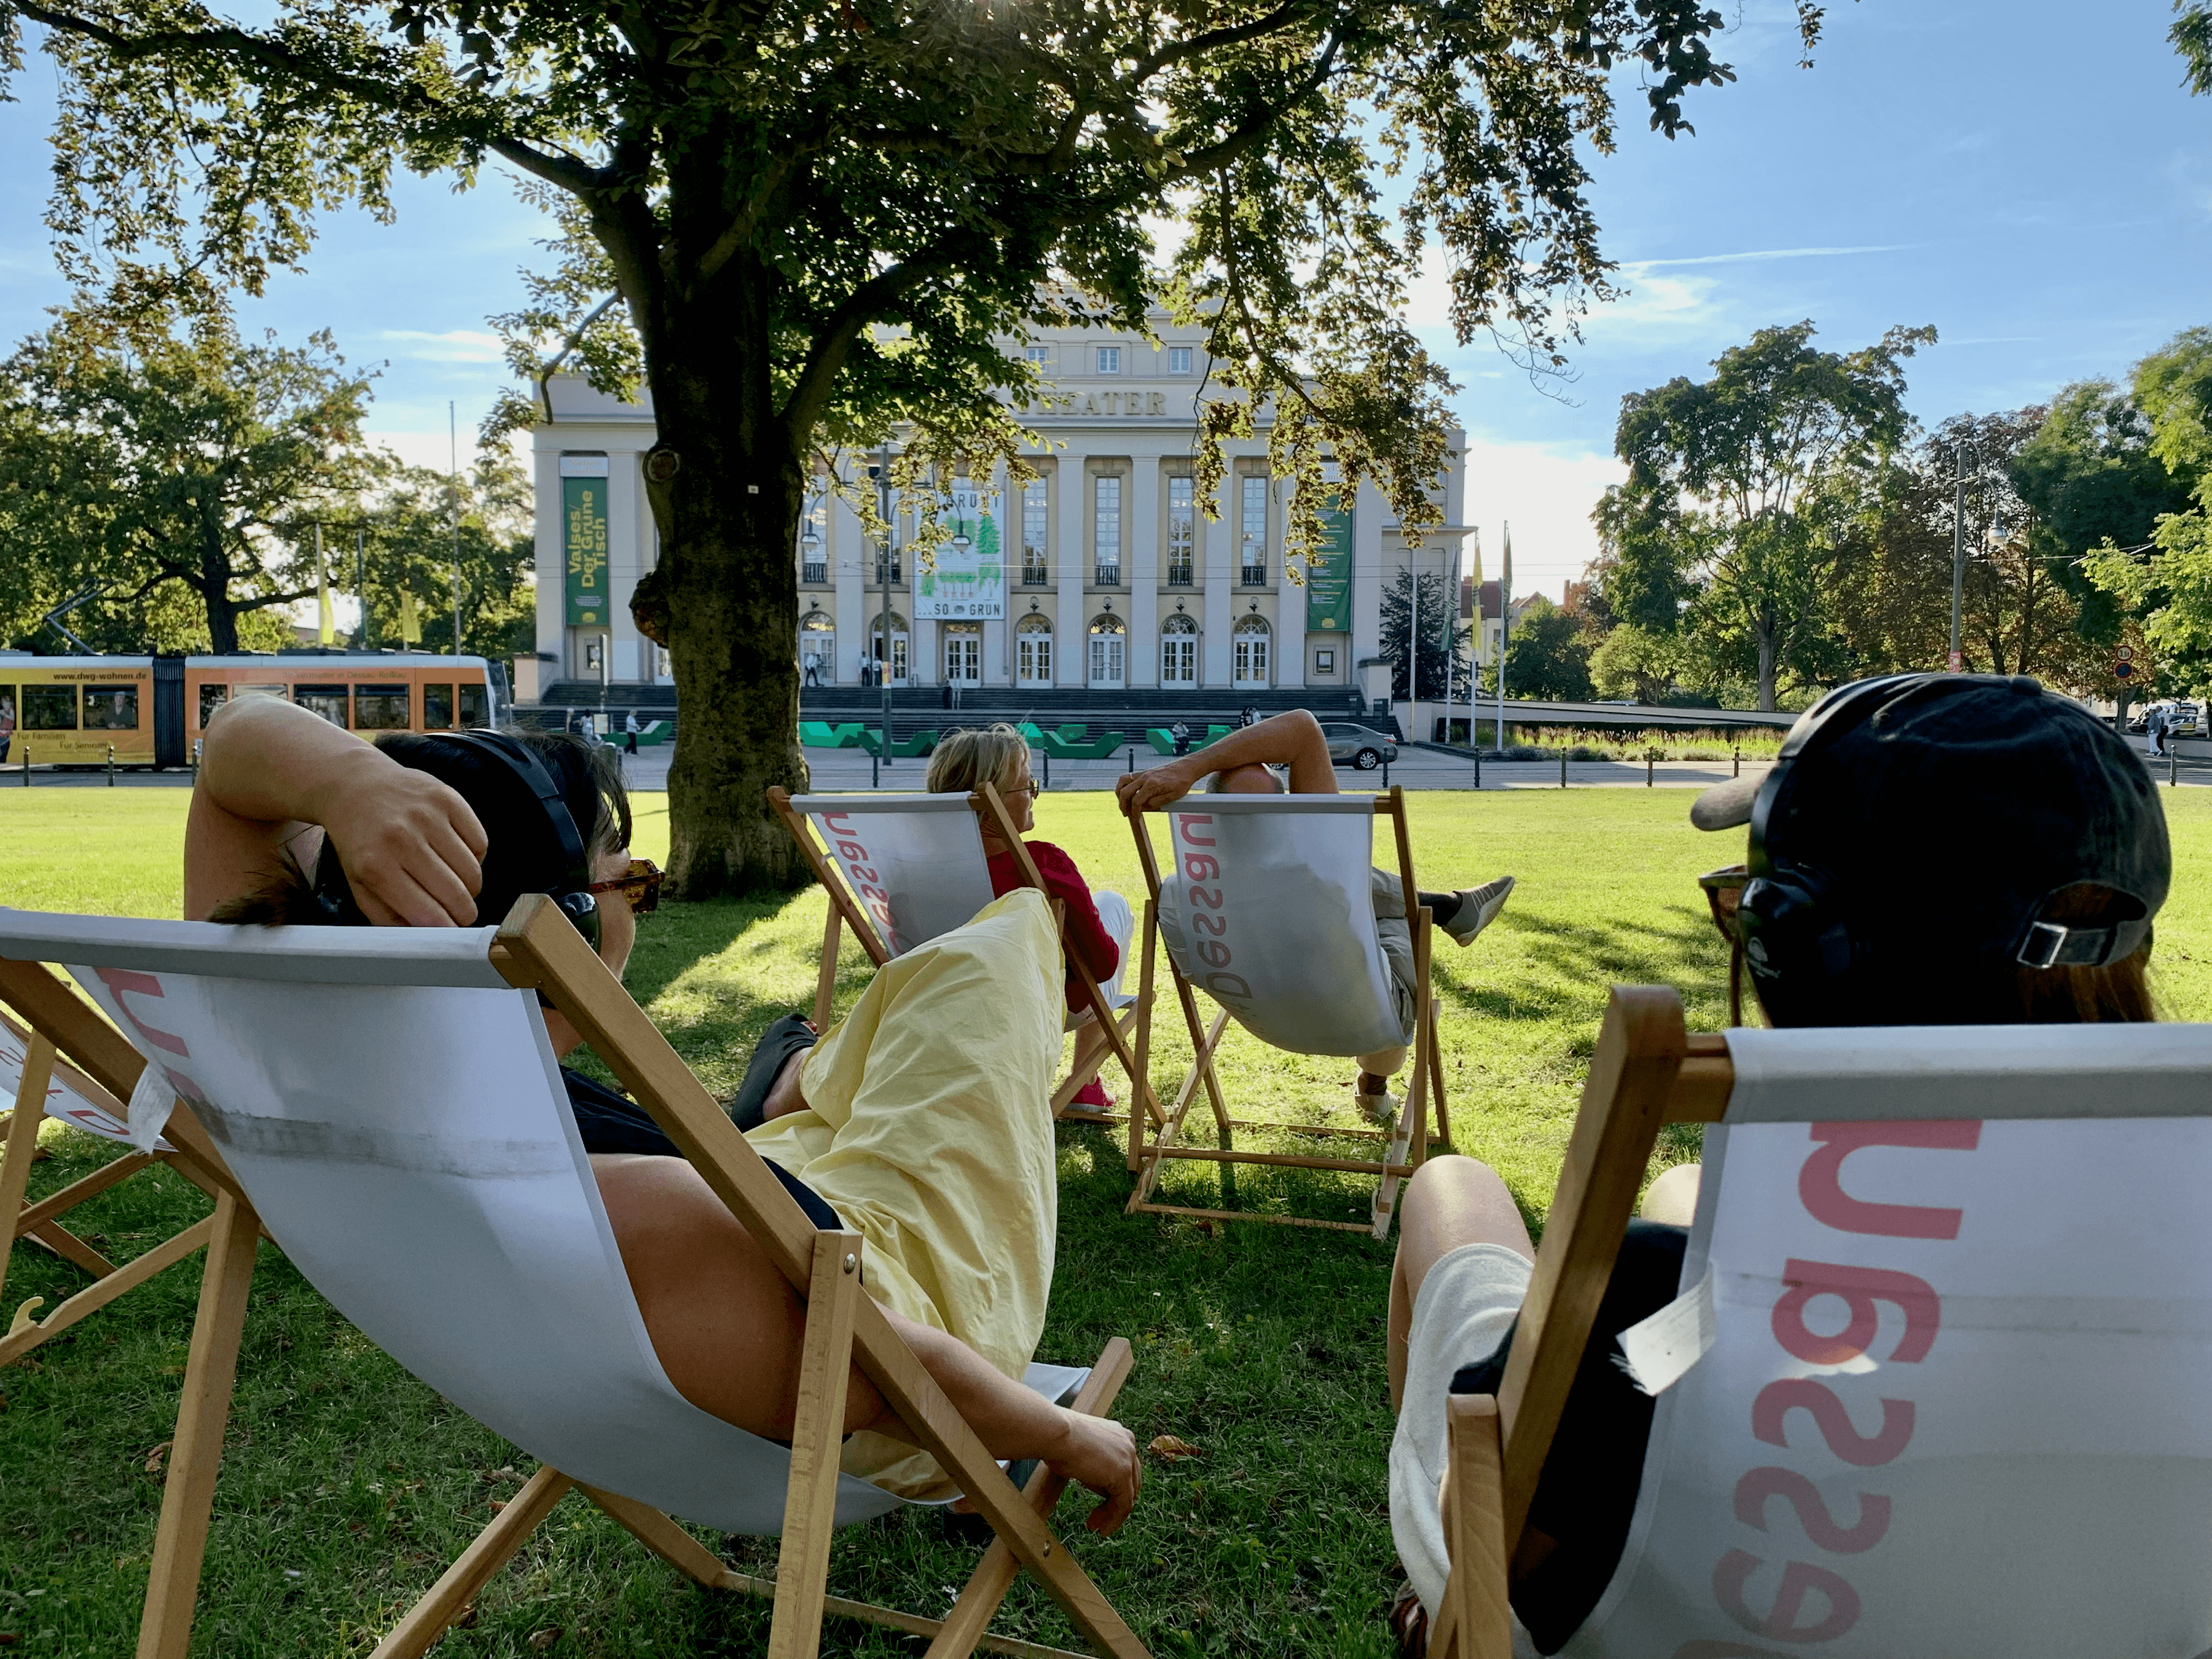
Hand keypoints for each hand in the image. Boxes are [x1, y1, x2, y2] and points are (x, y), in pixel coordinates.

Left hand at [308, 748, 489, 926]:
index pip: (429, 915)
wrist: (354, 786)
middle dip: (464, 913)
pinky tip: (456, 855)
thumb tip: (427, 938)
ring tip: (456, 883)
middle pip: (456, 895)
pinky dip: (475, 856)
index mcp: (375, 867)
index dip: (447, 931)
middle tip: (461, 913)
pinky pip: (481, 843)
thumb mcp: (359, 885)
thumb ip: (388, 917)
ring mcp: (427, 816)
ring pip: (473, 871)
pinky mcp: (447, 798)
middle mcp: (402, 839)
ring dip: (471, 886)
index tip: (452, 933)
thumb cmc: (360, 842)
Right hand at [1043, 1409, 1141, 1533]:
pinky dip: (1114, 1520)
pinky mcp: (1122, 1474)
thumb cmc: (1058, 1438)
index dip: (1112, 1489)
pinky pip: (1124, 1505)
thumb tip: (1098, 1483)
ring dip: (1112, 1514)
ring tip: (1097, 1526)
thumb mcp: (1082, 1451)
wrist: (1054, 1433)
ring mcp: (1127, 1458)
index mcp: (1119, 1435)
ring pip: (1128, 1495)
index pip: (1124, 1468)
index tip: (1099, 1503)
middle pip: (1131, 1482)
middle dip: (1114, 1503)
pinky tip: (1103, 1529)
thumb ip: (1096, 1465)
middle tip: (1097, 1517)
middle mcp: (1128, 1443)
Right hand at [1115, 760, 1199, 815]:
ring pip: (1122, 781)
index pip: (1136, 801)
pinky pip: (1128, 777)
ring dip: (1119, 793)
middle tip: (1126, 814)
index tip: (1135, 818)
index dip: (1134, 812)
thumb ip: (1155, 803)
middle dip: (1123, 805)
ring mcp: (1143, 773)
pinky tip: (1127, 793)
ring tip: (1122, 803)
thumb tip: (1142, 808)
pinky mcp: (1144, 773)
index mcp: (1152, 784)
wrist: (1186, 768)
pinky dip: (1123, 785)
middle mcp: (1144, 777)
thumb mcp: (1171, 797)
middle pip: (1125, 792)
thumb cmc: (1181, 782)